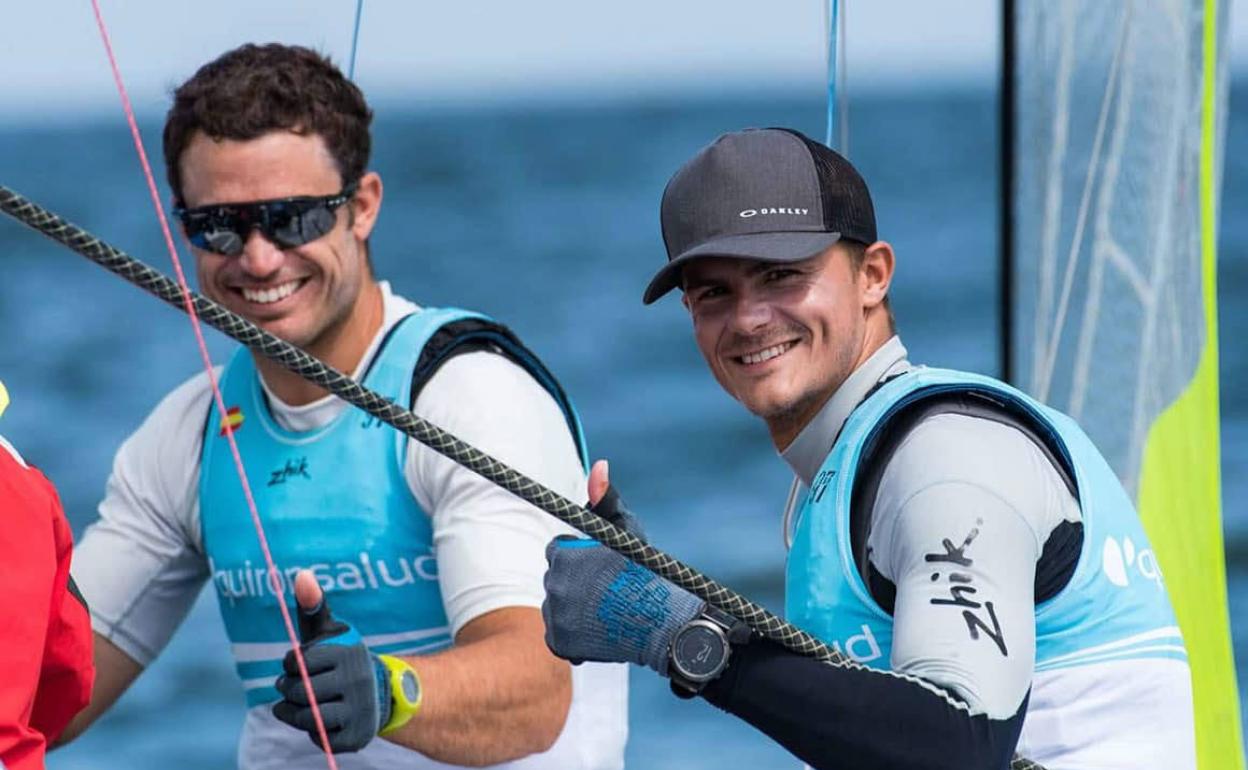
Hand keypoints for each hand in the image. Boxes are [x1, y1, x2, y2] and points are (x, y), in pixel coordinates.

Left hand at [272, 571, 390, 752]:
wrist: (384, 693)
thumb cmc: (343, 659)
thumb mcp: (330, 633)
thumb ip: (312, 607)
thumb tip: (301, 575)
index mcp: (348, 652)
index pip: (296, 663)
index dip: (291, 665)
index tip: (300, 664)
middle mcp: (358, 681)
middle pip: (299, 693)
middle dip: (291, 690)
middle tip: (298, 686)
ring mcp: (360, 711)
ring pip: (307, 719)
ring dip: (297, 714)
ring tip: (303, 705)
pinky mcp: (358, 737)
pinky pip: (319, 740)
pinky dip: (315, 733)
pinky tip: (325, 720)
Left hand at [543, 462, 703, 675]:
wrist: (662, 626)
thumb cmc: (645, 574)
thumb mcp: (625, 531)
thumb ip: (605, 498)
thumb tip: (599, 465)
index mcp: (562, 556)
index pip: (559, 552)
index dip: (582, 557)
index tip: (603, 567)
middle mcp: (553, 587)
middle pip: (557, 579)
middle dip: (577, 582)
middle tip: (607, 590)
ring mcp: (555, 618)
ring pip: (558, 606)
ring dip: (574, 607)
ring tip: (605, 610)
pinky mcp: (560, 645)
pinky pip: (559, 635)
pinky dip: (574, 634)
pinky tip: (597, 629)